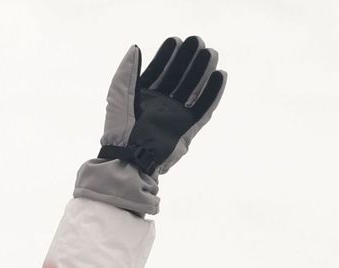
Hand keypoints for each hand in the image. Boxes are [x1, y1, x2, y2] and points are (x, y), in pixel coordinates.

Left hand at [74, 36, 226, 214]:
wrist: (130, 155)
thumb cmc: (120, 126)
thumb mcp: (120, 93)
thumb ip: (128, 71)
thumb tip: (135, 48)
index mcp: (143, 98)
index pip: (159, 71)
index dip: (167, 56)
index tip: (175, 40)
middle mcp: (160, 105)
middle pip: (179, 77)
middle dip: (188, 59)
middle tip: (197, 41)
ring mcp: (175, 116)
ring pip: (193, 89)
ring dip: (202, 71)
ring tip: (210, 53)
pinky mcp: (187, 127)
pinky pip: (204, 107)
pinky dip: (213, 92)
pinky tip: (219, 75)